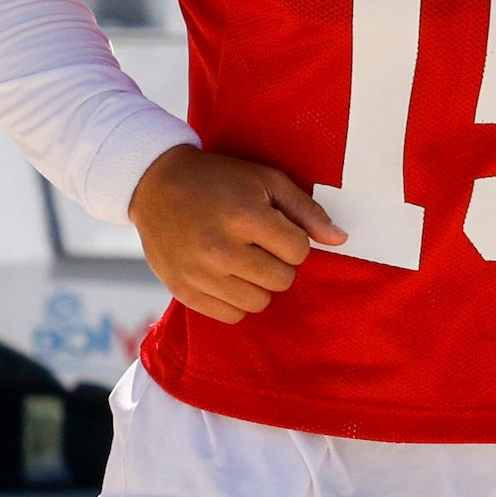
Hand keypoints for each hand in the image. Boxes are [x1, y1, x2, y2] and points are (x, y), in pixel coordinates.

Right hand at [126, 146, 344, 324]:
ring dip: (259, 284)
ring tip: (243, 260)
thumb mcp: (267, 181)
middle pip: (282, 280)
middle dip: (279, 263)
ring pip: (259, 303)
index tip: (274, 227)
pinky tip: (226, 276)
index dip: (294, 240)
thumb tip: (340, 240)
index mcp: (244, 217)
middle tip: (258, 244)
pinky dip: (235, 301)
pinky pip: (230, 316)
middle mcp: (220, 250)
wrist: (155, 185)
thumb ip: (307, 210)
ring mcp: (199, 274)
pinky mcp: (182, 291)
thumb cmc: (219, 180)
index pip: (299, 251)